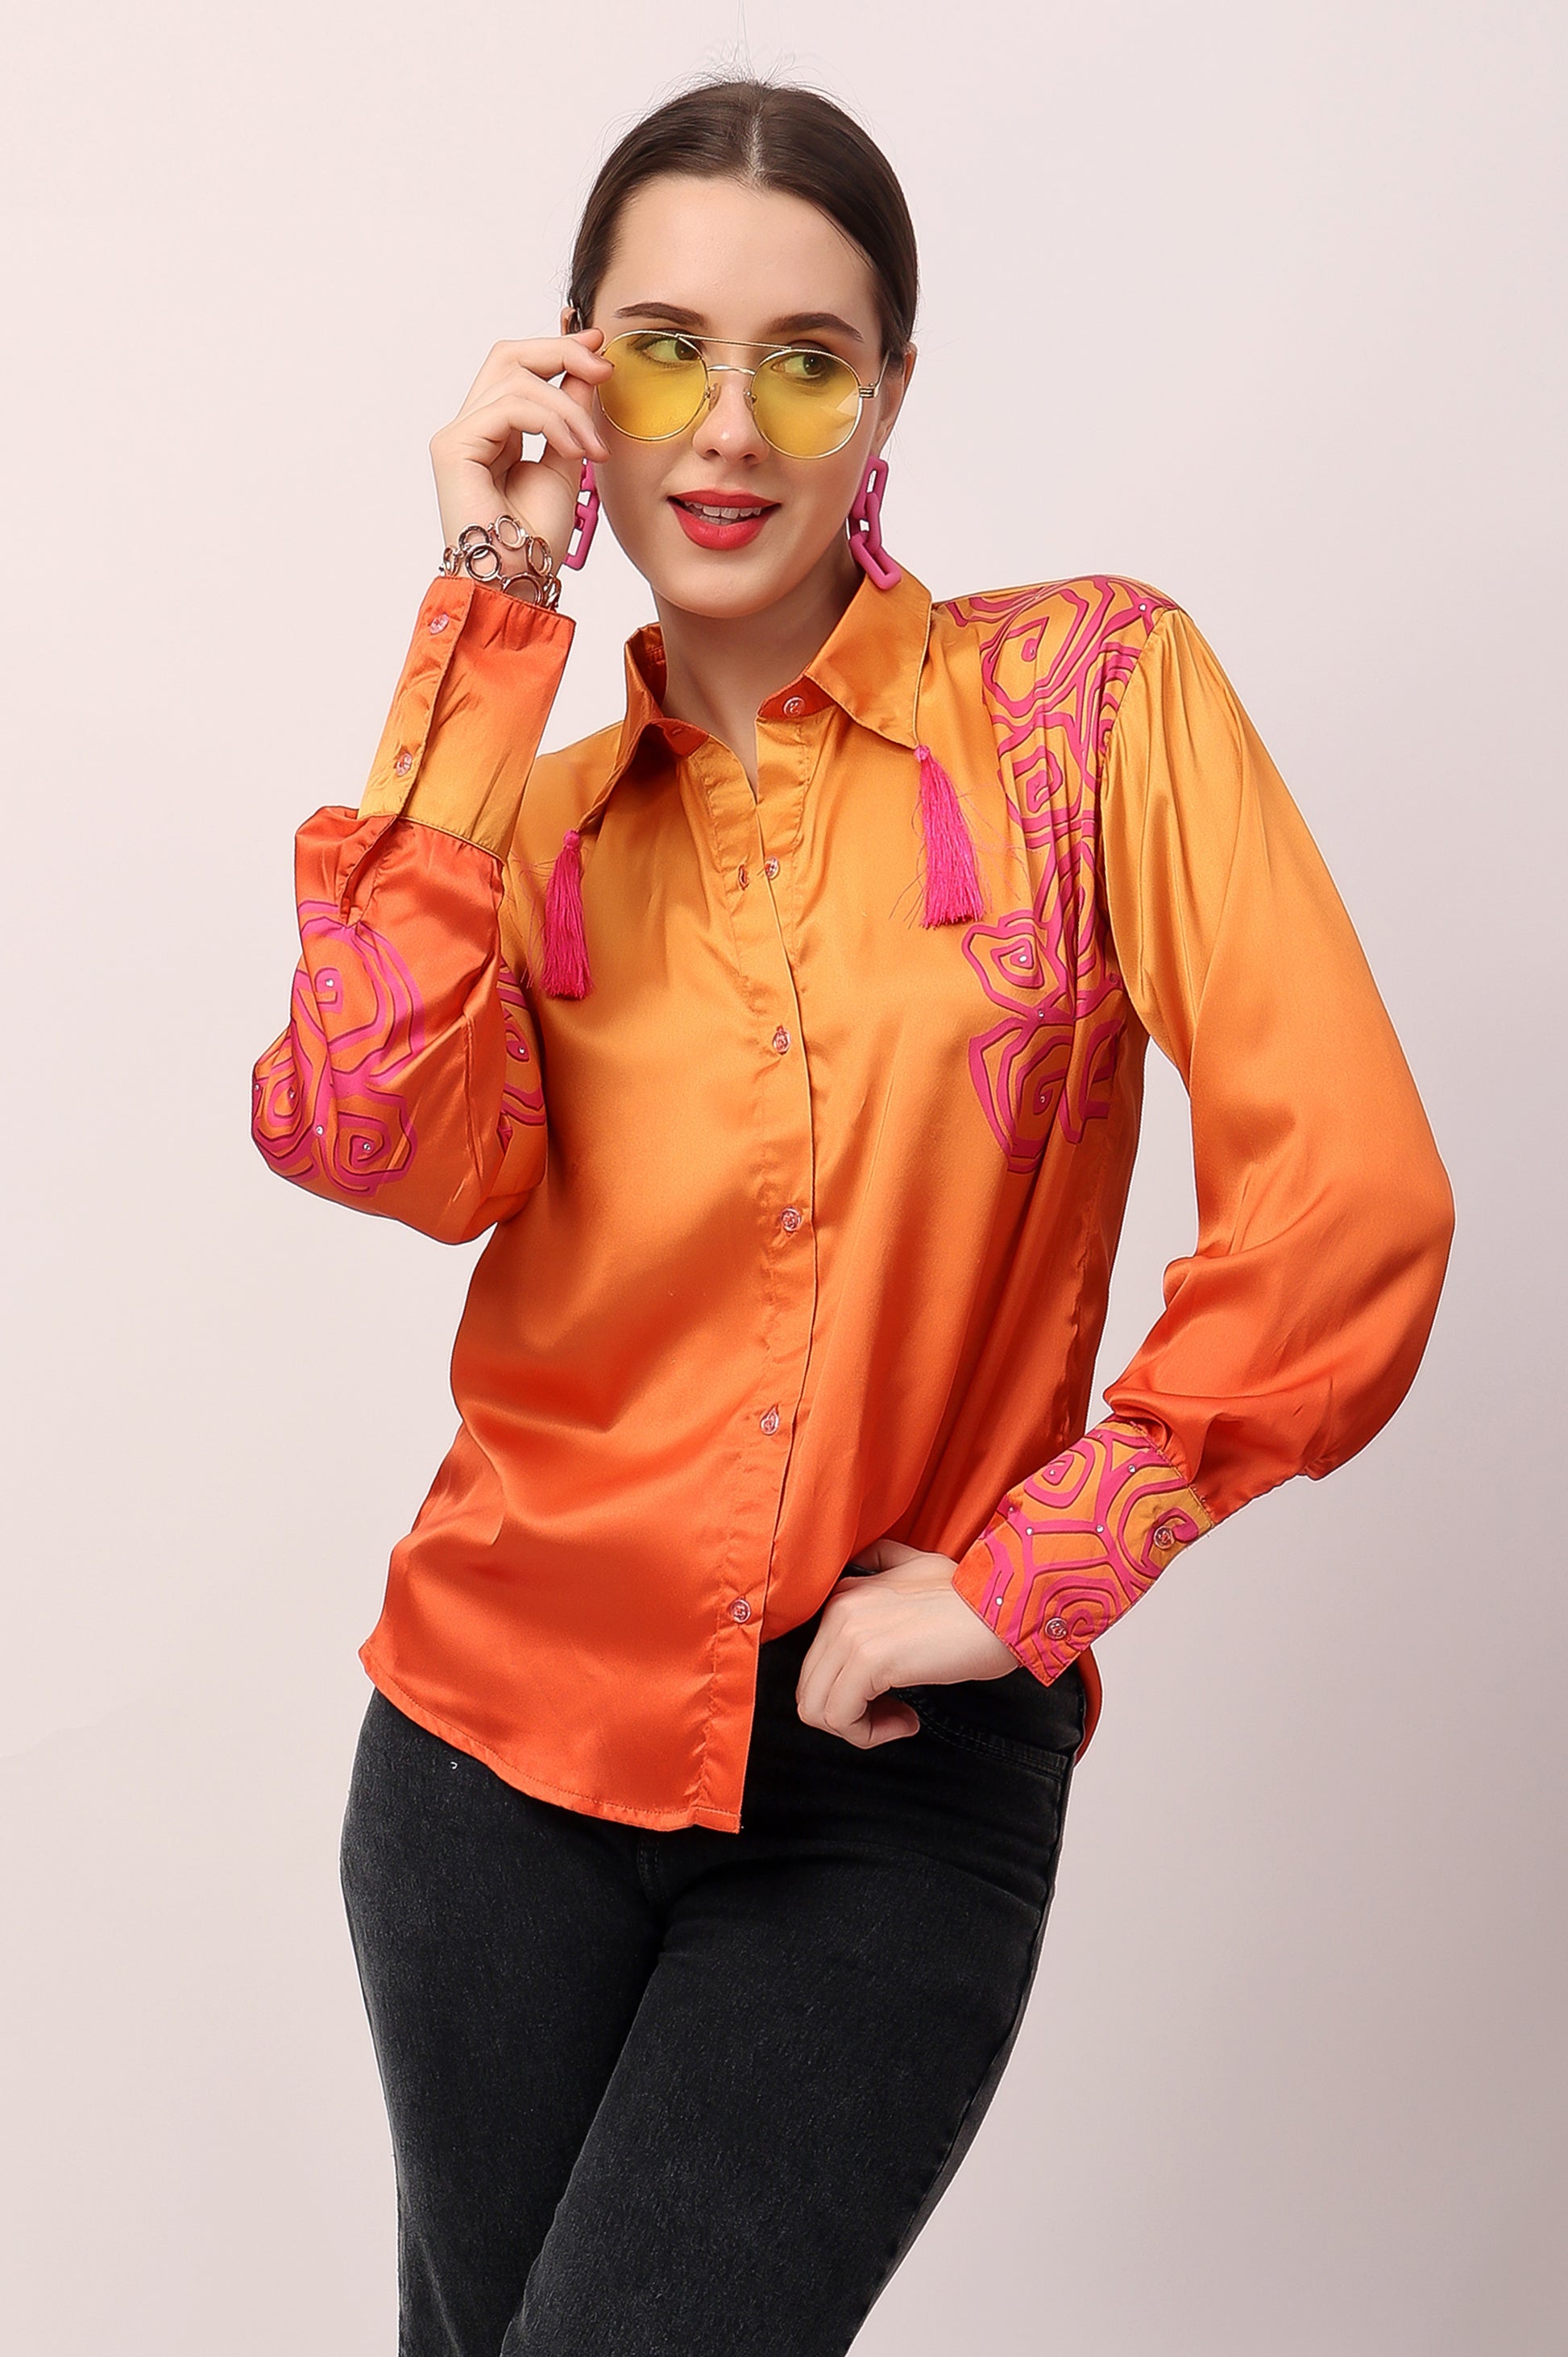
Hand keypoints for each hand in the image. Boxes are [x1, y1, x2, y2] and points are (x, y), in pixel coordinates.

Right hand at [429, 332, 613, 573]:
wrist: (519, 584)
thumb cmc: (538, 541)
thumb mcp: (568, 462)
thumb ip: (572, 414)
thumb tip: (588, 367)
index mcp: (496, 431)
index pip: (519, 368)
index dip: (558, 349)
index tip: (598, 348)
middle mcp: (472, 427)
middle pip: (508, 355)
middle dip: (561, 353)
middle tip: (603, 368)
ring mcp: (458, 435)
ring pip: (516, 379)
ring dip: (568, 407)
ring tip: (594, 448)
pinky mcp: (453, 446)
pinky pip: (510, 407)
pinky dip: (552, 422)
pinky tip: (574, 451)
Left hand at [794, 1537, 1018, 1749]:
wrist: (1004, 1605)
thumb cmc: (970, 1596)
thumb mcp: (916, 1566)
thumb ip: (881, 1563)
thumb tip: (864, 1566)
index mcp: (844, 1595)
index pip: (815, 1664)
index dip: (847, 1691)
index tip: (887, 1698)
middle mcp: (838, 1611)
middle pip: (810, 1690)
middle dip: (849, 1715)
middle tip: (893, 1715)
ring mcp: (849, 1635)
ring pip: (817, 1708)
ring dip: (858, 1729)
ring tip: (899, 1719)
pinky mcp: (869, 1662)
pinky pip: (840, 1718)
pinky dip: (869, 1734)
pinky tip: (907, 1720)